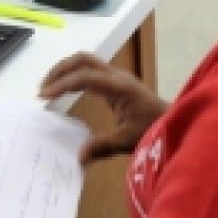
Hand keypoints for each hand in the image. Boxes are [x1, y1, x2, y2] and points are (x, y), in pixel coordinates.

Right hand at [39, 53, 167, 164]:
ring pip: (86, 62)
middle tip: (43, 89)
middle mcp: (116, 76)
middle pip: (83, 60)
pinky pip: (91, 71)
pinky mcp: (116, 82)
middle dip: (60, 70)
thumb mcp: (128, 141)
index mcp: (119, 86)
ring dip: (66, 71)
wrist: (174, 122)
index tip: (44, 96)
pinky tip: (66, 90)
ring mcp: (116, 77)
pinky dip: (74, 76)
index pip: (85, 76)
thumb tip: (78, 157)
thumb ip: (102, 147)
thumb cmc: (154, 130)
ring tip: (49, 88)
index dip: (62, 84)